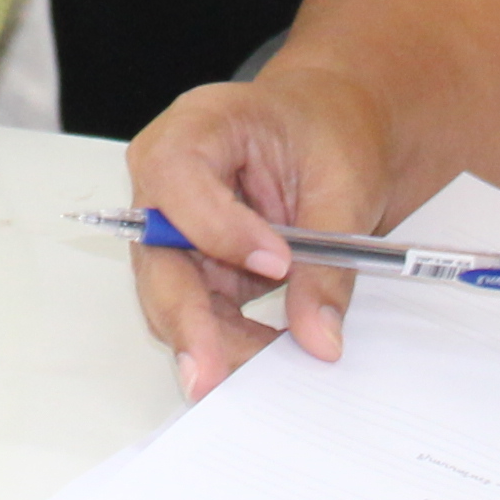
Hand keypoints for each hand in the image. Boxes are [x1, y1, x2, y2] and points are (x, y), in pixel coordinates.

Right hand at [121, 59, 395, 398]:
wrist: (332, 132)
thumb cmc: (328, 130)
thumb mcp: (343, 184)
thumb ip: (329, 260)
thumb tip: (318, 333)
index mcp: (197, 126)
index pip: (178, 176)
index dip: (217, 226)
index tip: (276, 263)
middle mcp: (168, 178)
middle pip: (156, 251)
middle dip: (185, 317)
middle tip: (211, 373)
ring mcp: (175, 225)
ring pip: (172, 293)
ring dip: (212, 338)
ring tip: (264, 370)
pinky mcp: (195, 264)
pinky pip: (202, 310)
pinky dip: (231, 339)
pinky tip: (266, 357)